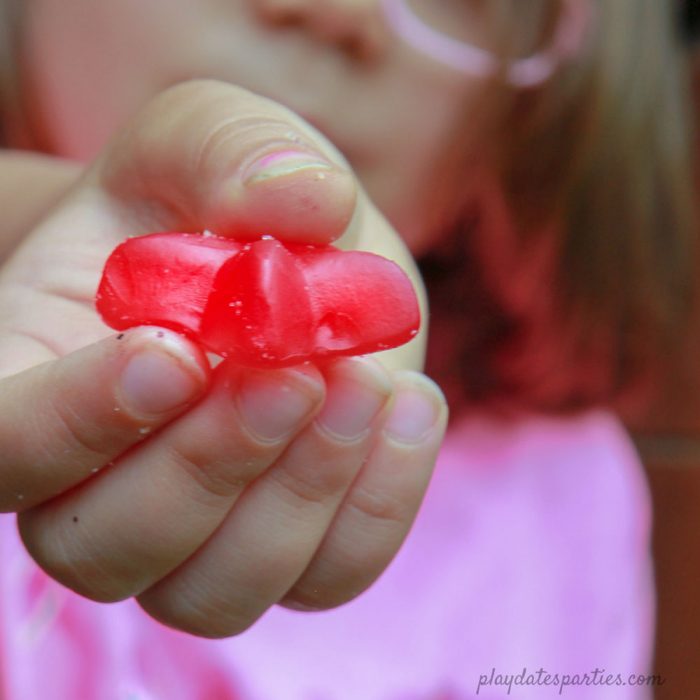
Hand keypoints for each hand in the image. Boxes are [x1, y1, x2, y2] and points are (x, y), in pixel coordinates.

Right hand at [0, 80, 447, 637]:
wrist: (284, 257)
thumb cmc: (218, 200)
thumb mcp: (214, 136)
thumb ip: (234, 152)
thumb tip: (300, 200)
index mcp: (36, 376)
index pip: (5, 446)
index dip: (74, 423)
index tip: (178, 355)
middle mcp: (100, 481)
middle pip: (107, 546)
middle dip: (211, 464)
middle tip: (299, 372)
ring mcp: (197, 534)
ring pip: (214, 592)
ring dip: (301, 496)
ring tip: (366, 383)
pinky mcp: (292, 544)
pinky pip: (324, 578)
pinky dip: (376, 509)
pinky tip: (409, 410)